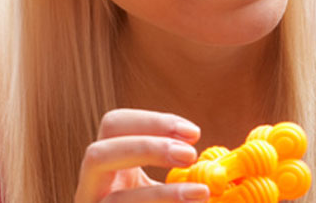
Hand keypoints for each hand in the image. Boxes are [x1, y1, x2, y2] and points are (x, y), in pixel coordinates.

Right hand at [74, 108, 208, 201]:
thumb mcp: (166, 191)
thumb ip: (183, 173)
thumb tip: (224, 167)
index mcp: (109, 166)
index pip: (114, 124)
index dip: (153, 122)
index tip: (194, 134)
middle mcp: (91, 190)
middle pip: (97, 154)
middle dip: (146, 148)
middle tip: (190, 154)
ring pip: (116, 201)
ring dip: (161, 194)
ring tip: (200, 193)